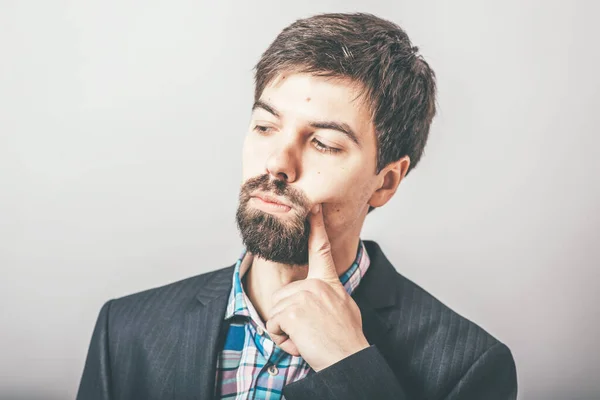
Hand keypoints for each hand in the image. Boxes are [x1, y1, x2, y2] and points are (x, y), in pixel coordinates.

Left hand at [265, 204, 369, 371]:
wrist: (349, 359)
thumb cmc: (346, 338)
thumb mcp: (342, 307)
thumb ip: (327, 294)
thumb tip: (317, 294)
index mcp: (328, 281)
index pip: (320, 248)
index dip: (315, 225)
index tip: (311, 205)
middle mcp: (315, 284)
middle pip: (282, 296)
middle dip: (288, 319)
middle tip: (311, 331)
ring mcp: (303, 295)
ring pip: (275, 312)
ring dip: (286, 331)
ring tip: (308, 337)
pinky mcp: (291, 310)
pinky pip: (272, 325)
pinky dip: (282, 339)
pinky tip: (302, 342)